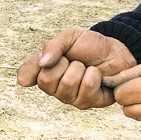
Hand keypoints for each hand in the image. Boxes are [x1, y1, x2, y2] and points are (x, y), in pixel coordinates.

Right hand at [17, 28, 135, 108]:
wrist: (115, 51)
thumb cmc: (90, 45)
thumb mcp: (69, 37)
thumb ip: (53, 46)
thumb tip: (42, 62)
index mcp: (44, 70)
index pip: (25, 76)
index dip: (33, 69)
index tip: (47, 59)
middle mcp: (53, 87)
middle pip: (46, 81)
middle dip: (64, 64)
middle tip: (73, 60)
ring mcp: (69, 97)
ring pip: (67, 84)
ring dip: (81, 69)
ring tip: (86, 67)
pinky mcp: (87, 103)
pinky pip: (86, 88)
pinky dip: (94, 75)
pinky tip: (96, 76)